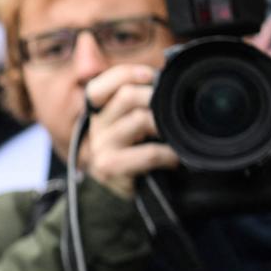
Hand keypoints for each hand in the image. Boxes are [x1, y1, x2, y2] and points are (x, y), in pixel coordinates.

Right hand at [82, 64, 179, 197]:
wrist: (126, 195)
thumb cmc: (136, 154)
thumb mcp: (133, 126)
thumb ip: (141, 103)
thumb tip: (167, 78)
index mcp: (99, 113)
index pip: (99, 87)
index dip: (124, 75)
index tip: (150, 75)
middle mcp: (96, 127)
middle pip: (127, 96)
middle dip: (156, 97)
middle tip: (172, 108)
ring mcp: (101, 147)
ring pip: (140, 119)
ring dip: (165, 126)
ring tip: (175, 136)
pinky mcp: (109, 167)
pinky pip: (148, 153)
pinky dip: (167, 154)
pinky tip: (174, 159)